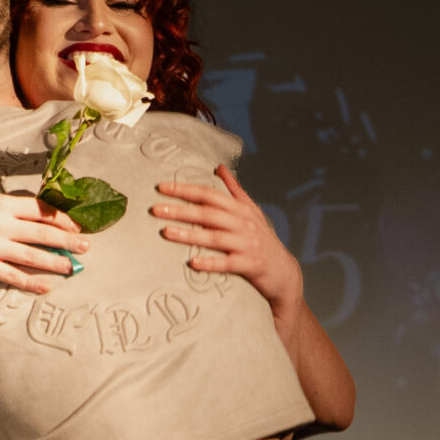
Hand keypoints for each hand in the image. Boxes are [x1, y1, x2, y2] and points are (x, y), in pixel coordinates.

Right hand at [0, 192, 87, 295]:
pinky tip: (46, 286)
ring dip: (55, 262)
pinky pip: (12, 276)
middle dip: (67, 240)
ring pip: (32, 255)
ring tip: (72, 267)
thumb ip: (5, 206)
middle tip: (86, 247)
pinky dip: (31, 282)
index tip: (77, 226)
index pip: (39, 210)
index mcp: (0, 204)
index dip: (62, 218)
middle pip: (42, 232)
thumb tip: (33, 212)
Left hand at [153, 166, 302, 314]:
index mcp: (241, 209)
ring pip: (215, 237)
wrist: (283, 272)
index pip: (209, 194)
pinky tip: (193, 262)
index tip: (162, 187)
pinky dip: (211, 262)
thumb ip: (234, 190)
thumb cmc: (262, 240)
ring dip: (189, 235)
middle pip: (208, 213)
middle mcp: (244, 223)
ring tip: (166, 232)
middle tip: (156, 209)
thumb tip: (219, 167)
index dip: (185, 190)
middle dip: (181, 210)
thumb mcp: (251, 211)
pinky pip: (227, 263)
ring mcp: (247, 244)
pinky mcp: (250, 265)